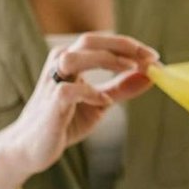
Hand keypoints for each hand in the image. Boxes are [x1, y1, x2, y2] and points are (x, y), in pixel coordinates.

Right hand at [2, 33, 157, 180]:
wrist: (33, 148)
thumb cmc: (65, 122)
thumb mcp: (99, 102)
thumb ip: (121, 88)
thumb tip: (150, 76)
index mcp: (71, 59)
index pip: (102, 42)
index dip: (130, 46)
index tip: (155, 57)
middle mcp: (60, 64)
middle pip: (90, 40)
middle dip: (123, 46)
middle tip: (150, 57)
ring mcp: (53, 83)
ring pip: (76, 57)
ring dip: (106, 60)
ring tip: (131, 69)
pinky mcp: (50, 104)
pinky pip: (69, 91)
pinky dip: (90, 93)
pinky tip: (105, 101)